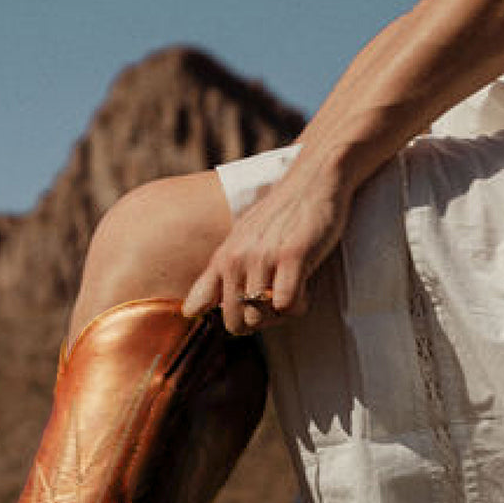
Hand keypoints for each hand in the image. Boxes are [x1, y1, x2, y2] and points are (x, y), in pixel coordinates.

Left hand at [181, 163, 349, 335]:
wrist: (313, 179)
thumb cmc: (279, 217)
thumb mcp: (238, 242)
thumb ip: (214, 277)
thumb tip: (190, 311)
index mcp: (222, 258)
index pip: (197, 306)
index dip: (222, 319)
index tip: (244, 313)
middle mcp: (236, 258)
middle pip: (236, 323)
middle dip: (259, 322)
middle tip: (277, 303)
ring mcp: (262, 257)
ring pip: (261, 316)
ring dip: (281, 313)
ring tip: (294, 289)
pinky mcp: (291, 256)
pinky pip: (287, 305)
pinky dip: (300, 303)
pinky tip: (306, 285)